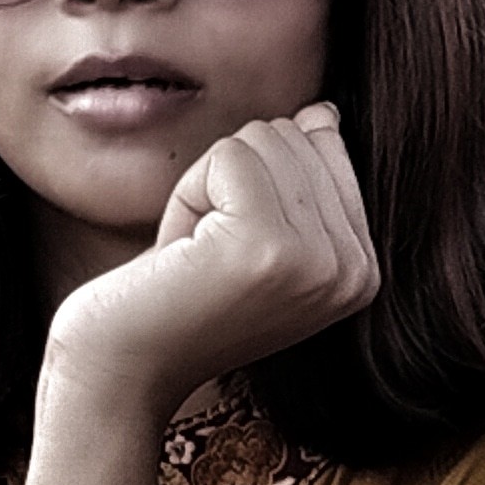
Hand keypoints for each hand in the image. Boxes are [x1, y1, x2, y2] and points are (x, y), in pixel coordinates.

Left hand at [42, 102, 380, 415]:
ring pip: (262, 140)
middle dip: (232, 183)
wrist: (121, 370)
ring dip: (208, 189)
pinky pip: (229, 156)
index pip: (324, 148)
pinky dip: (189, 194)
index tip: (234, 251)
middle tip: (209, 256)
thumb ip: (302, 180)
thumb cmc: (178, 298)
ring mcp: (316, 262)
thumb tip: (323, 114)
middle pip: (293, 137)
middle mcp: (354, 272)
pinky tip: (183, 253)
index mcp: (363, 270)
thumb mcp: (260, 235)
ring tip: (197, 257)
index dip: (258, 182)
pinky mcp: (265, 248)